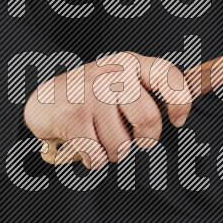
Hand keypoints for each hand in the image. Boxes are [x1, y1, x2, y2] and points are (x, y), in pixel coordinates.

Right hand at [23, 52, 191, 168]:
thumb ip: (148, 94)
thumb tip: (178, 114)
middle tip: (131, 138)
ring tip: (99, 136)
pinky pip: (97, 155)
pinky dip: (92, 159)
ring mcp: (91, 93)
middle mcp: (112, 73)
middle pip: (148, 119)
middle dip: (144, 140)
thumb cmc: (90, 97)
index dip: (180, 101)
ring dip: (112, 152)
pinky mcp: (72, 115)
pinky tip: (84, 143)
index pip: (166, 74)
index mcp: (129, 63)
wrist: (42, 100)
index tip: (178, 120)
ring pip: (121, 145)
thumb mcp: (121, 84)